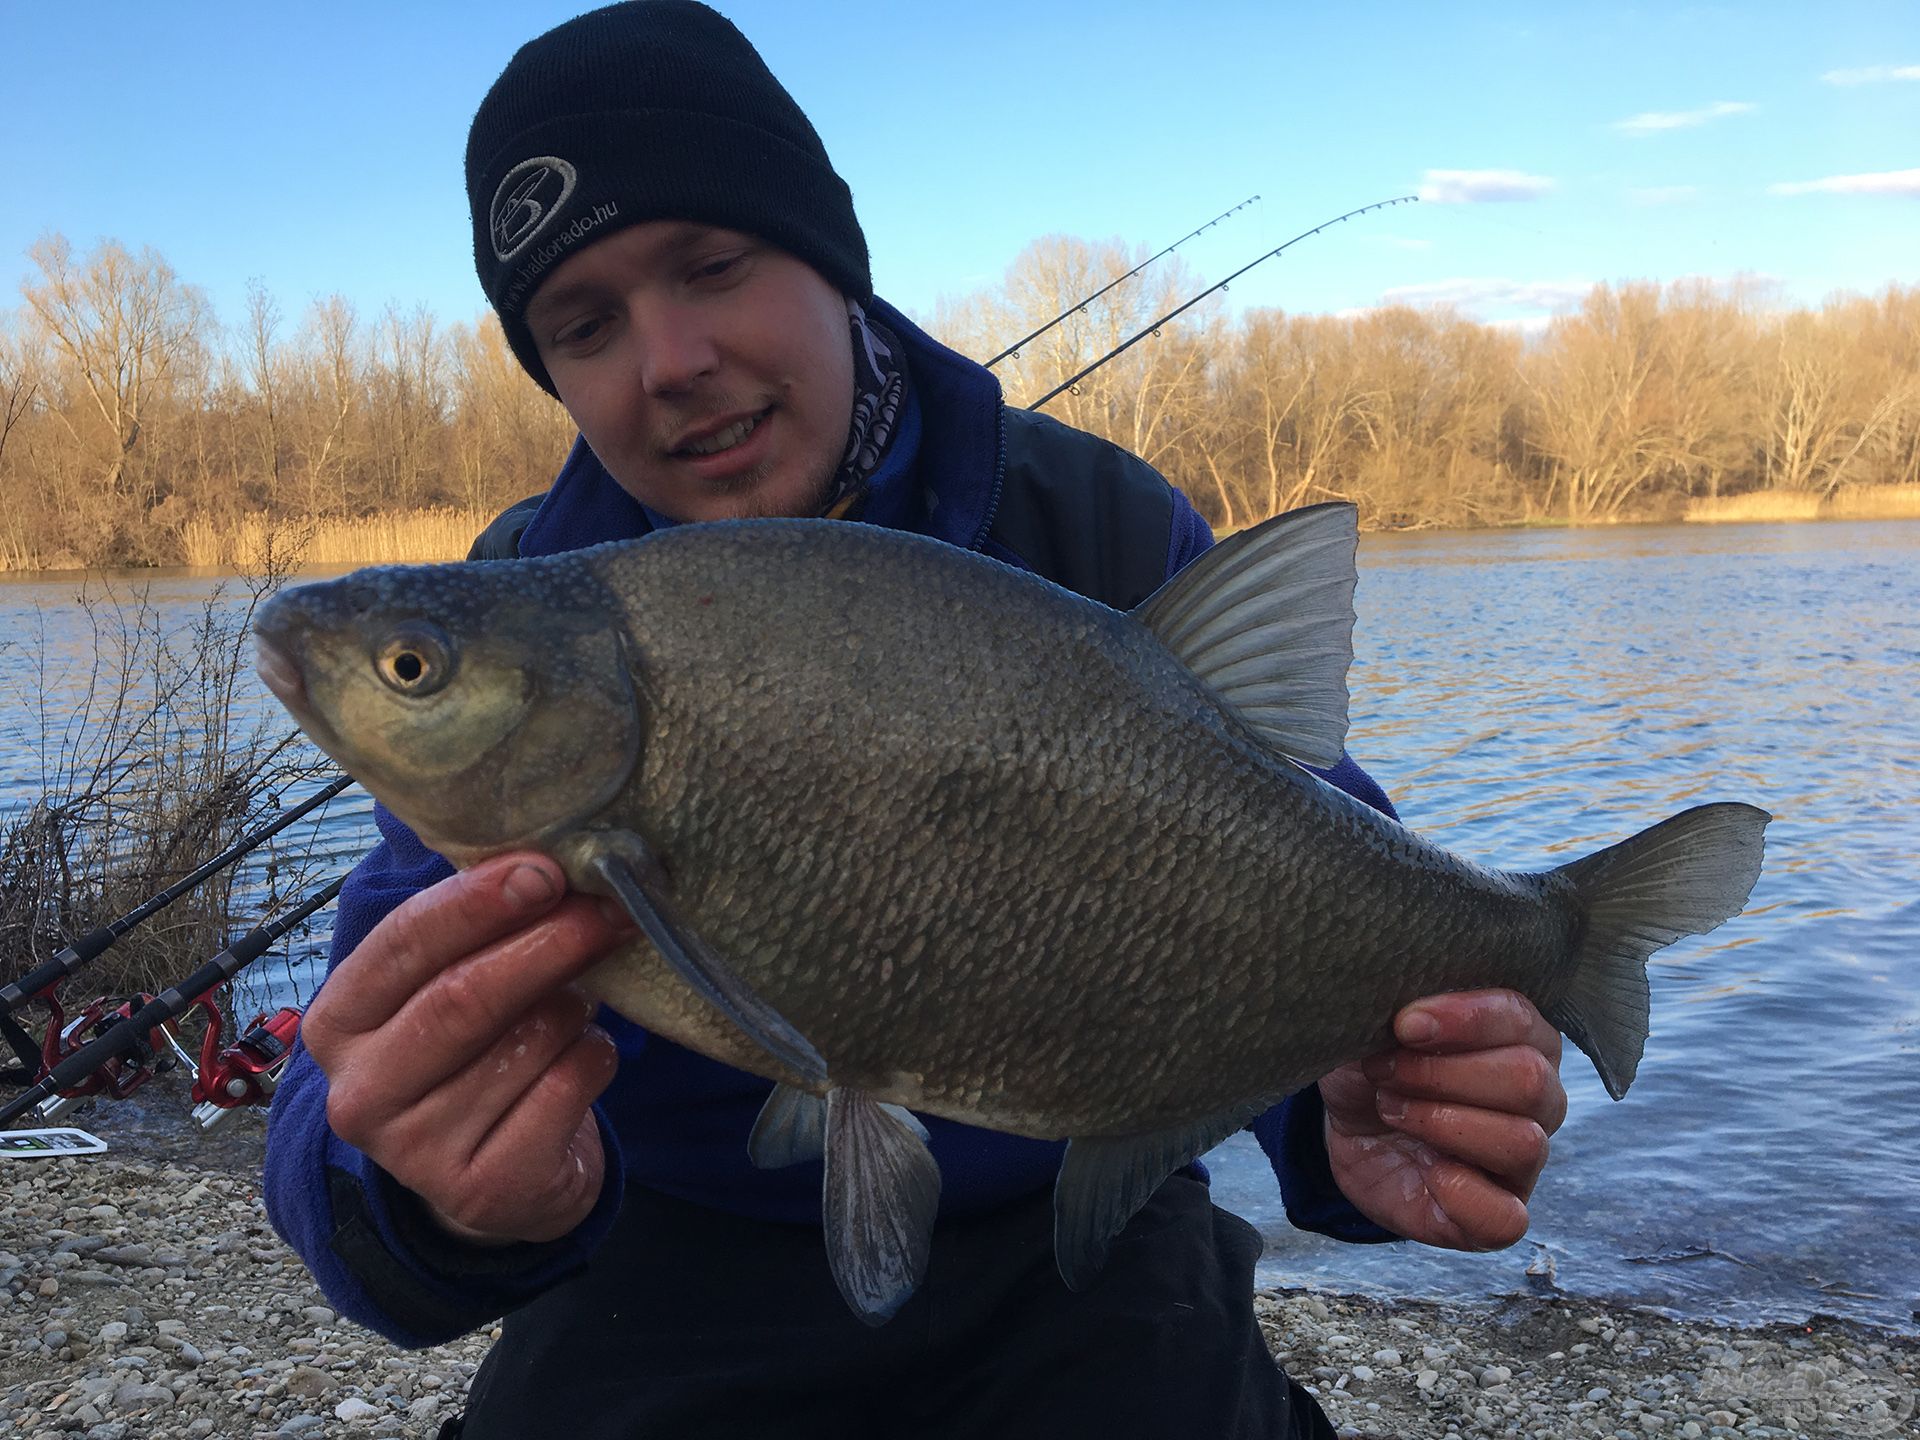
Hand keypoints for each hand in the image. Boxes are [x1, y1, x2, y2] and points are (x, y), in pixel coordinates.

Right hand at [300, 853, 630, 1245]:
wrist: (493, 1177)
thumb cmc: (472, 1055)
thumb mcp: (449, 989)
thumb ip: (476, 933)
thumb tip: (551, 864)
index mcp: (339, 1023)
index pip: (404, 944)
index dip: (478, 902)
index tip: (546, 869)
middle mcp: (360, 1093)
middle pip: (464, 996)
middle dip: (546, 943)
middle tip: (608, 910)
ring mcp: (415, 1152)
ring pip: (526, 1042)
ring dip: (574, 1005)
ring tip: (581, 997)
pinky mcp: (482, 1191)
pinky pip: (564, 1091)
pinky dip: (594, 1056)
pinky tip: (588, 1054)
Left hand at [1318, 989, 1566, 1250]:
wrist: (1349, 1122)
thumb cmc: (1378, 1063)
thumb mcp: (1378, 1024)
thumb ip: (1404, 1009)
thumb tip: (1408, 1016)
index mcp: (1522, 1037)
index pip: (1520, 1018)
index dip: (1464, 1019)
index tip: (1404, 1023)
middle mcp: (1538, 1098)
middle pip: (1529, 1081)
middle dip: (1443, 1074)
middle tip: (1385, 1071)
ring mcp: (1523, 1161)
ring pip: (1523, 1142)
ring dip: (1442, 1122)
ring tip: (1391, 1108)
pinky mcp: (1495, 1213)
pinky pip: (1508, 1219)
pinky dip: (1464, 1195)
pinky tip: (1426, 1172)